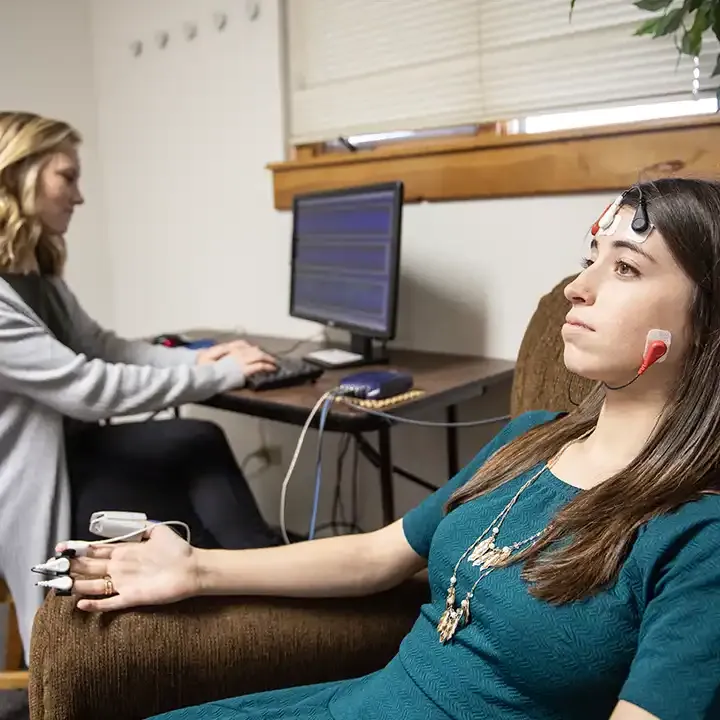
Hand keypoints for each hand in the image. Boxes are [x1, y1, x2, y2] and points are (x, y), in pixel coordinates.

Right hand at [57, 525, 199, 611]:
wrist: (192, 568)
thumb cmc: (176, 549)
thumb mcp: (156, 531)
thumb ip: (137, 527)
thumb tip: (120, 523)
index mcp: (124, 551)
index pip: (95, 551)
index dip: (78, 550)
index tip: (60, 548)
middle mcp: (120, 568)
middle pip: (89, 568)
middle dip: (70, 567)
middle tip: (50, 566)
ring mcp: (124, 584)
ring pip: (93, 586)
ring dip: (76, 585)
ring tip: (57, 585)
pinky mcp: (132, 598)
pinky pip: (110, 604)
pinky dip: (96, 605)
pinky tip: (81, 604)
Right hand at [197, 340, 275, 376]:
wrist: (206, 375)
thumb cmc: (203, 367)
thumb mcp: (207, 355)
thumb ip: (218, 350)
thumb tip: (225, 348)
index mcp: (228, 348)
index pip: (242, 344)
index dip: (250, 347)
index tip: (254, 349)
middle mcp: (237, 352)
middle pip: (253, 350)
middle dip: (262, 353)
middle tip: (268, 357)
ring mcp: (242, 361)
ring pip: (259, 356)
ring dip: (267, 358)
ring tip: (273, 362)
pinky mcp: (245, 370)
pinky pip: (260, 366)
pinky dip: (268, 366)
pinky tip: (272, 368)